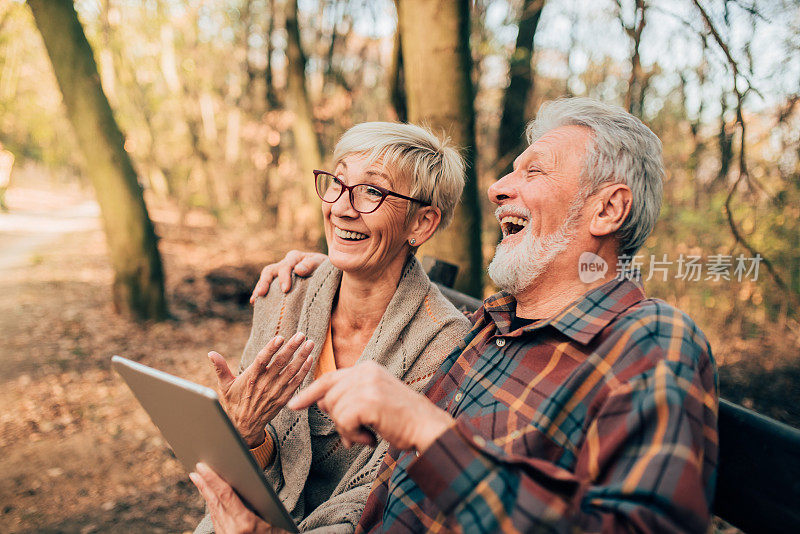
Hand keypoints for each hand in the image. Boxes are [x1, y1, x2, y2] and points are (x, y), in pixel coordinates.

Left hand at [190, 462, 287, 533]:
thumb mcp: (275, 520)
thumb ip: (259, 505)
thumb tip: (245, 486)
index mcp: (245, 524)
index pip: (225, 495)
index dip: (212, 479)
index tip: (202, 467)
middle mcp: (232, 531)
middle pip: (215, 503)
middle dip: (204, 485)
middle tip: (196, 469)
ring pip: (214, 512)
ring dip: (206, 495)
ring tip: (199, 480)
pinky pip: (217, 521)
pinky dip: (213, 507)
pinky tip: (211, 499)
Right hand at [209, 333, 314, 446]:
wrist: (244, 427)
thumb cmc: (233, 403)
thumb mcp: (224, 386)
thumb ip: (220, 368)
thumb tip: (211, 353)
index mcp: (250, 378)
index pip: (261, 361)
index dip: (271, 349)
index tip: (280, 337)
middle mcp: (264, 384)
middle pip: (280, 363)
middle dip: (292, 347)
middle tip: (301, 334)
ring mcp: (275, 392)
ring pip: (291, 371)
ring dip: (302, 356)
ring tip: (310, 343)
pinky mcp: (283, 399)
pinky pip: (296, 383)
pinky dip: (304, 371)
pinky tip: (310, 359)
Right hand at [250, 250, 327, 300]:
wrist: (330, 279)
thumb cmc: (327, 270)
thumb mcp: (323, 264)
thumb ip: (311, 265)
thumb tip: (298, 270)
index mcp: (295, 258)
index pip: (286, 265)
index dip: (284, 277)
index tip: (285, 290)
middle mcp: (285, 265)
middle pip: (270, 270)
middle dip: (265, 282)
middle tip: (262, 293)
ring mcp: (281, 275)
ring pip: (266, 278)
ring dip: (260, 288)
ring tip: (255, 299)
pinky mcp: (280, 286)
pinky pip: (268, 289)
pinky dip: (260, 295)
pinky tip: (255, 302)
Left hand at [288, 362, 453, 452]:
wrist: (427, 427)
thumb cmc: (402, 419)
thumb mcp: (374, 399)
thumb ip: (350, 398)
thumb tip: (321, 405)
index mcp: (367, 368)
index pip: (329, 378)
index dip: (309, 393)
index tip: (293, 404)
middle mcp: (365, 371)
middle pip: (328, 397)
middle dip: (336, 419)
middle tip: (356, 433)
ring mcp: (367, 385)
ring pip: (334, 411)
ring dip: (347, 431)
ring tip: (367, 435)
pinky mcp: (368, 401)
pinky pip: (343, 422)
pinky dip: (353, 436)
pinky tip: (370, 438)